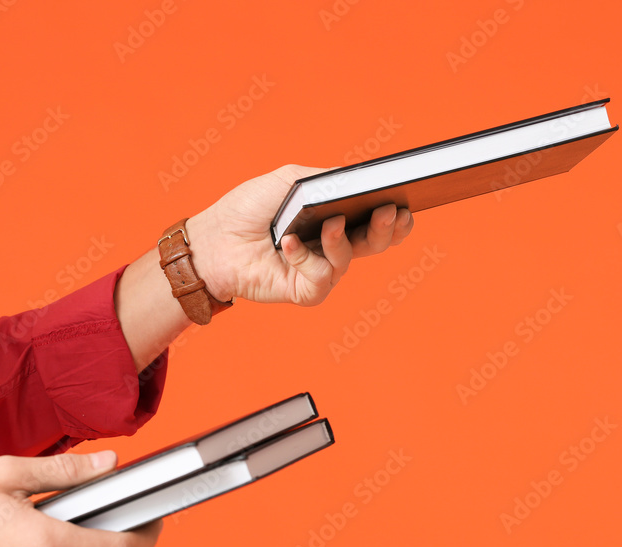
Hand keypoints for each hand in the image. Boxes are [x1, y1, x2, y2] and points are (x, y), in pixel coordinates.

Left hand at [186, 164, 413, 305]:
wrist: (214, 238)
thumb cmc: (250, 207)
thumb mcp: (291, 181)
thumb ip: (325, 180)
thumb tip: (357, 181)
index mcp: (335, 221)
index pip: (375, 223)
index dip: (396, 219)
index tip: (407, 206)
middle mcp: (332, 248)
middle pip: (373, 244)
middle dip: (385, 229)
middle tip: (389, 212)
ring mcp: (319, 271)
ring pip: (348, 261)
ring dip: (341, 241)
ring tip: (332, 223)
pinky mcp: (303, 290)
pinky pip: (319, 279)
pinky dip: (304, 258)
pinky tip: (287, 244)